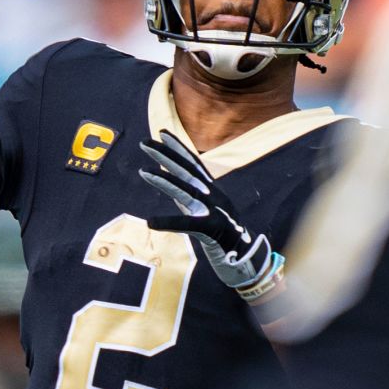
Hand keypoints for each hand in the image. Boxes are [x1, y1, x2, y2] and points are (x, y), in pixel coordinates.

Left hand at [138, 130, 283, 301]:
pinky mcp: (211, 229)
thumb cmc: (222, 233)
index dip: (178, 147)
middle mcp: (213, 195)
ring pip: (186, 192)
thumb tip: (169, 182)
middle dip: (165, 155)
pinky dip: (169, 222)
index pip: (193, 163)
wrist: (245, 255)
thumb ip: (189, 196)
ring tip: (143, 171)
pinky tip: (151, 222)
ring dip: (163, 181)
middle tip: (144, 143)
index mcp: (212, 190)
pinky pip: (187, 225)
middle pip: (186, 171)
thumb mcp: (204, 209)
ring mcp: (213, 210)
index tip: (161, 133)